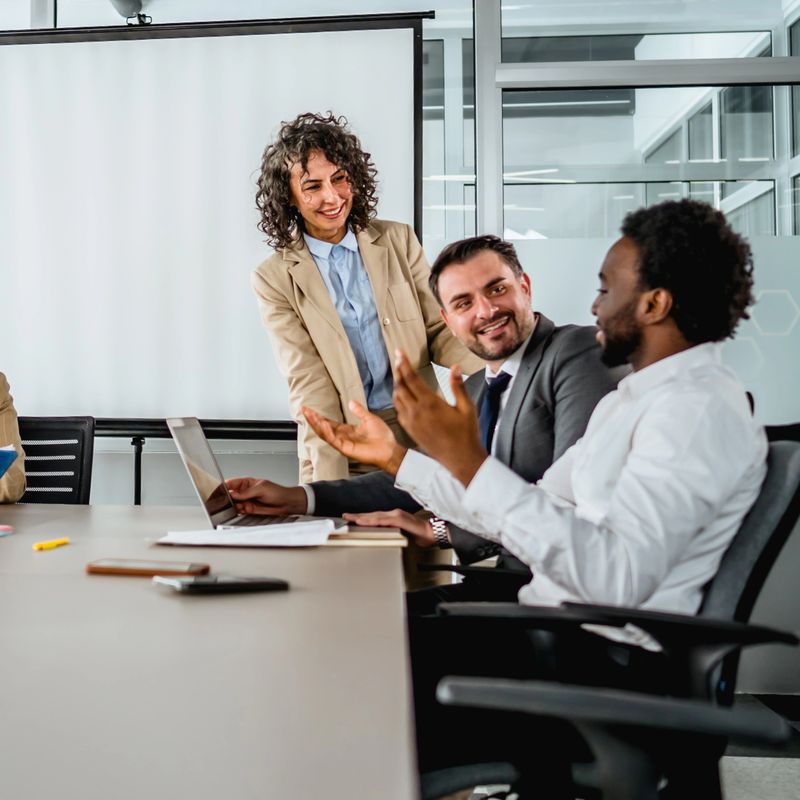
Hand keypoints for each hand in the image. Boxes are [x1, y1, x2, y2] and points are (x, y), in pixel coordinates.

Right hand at [225, 477, 307, 515]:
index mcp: (247, 482)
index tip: (219, 490)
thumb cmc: (278, 492)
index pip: (232, 483)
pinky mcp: (249, 509)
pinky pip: (239, 510)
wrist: (287, 503)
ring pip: (233, 503)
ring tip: (235, 506)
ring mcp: (247, 501)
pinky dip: (236, 511)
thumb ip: (247, 492)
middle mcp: (246, 491)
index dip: (224, 486)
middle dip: (226, 497)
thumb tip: (234, 494)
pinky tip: (239, 510)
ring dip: (232, 505)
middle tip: (224, 500)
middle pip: (230, 494)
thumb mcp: (262, 488)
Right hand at [302, 400, 406, 475]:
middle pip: (323, 428)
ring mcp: (343, 443)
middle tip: (303, 410)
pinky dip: (327, 432)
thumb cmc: (382, 437)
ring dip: (316, 424)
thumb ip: (359, 411)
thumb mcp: (369, 419)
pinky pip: (333, 440)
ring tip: (309, 415)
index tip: (308, 409)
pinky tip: (323, 423)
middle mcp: (342, 437)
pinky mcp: (345, 449)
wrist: (390, 449)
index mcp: (347, 430)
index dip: (318, 416)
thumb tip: (351, 402)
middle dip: (313, 419)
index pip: (328, 422)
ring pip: (325, 434)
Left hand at [343, 508, 436, 548]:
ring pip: (375, 516)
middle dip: (358, 516)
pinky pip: (383, 521)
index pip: (374, 516)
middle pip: (372, 515)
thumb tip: (383, 536)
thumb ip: (392, 531)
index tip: (351, 518)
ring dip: (362, 518)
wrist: (432, 533)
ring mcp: (396, 515)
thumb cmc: (419, 534)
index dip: (362, 517)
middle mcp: (393, 513)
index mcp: (393, 516)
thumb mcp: (402, 532)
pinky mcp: (400, 519)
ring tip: (351, 519)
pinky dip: (373, 521)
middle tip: (345, 516)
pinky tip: (365, 522)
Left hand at [393, 350, 487, 485]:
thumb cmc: (466, 434)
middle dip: (398, 371)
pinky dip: (398, 400)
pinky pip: (399, 411)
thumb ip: (458, 386)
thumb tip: (455, 367)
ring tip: (399, 375)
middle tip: (397, 359)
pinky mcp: (410, 431)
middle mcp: (416, 412)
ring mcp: (411, 423)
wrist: (460, 460)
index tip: (398, 351)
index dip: (403, 363)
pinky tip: (402, 396)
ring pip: (397, 399)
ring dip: (397, 385)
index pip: (411, 378)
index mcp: (430, 404)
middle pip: (400, 386)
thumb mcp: (467, 407)